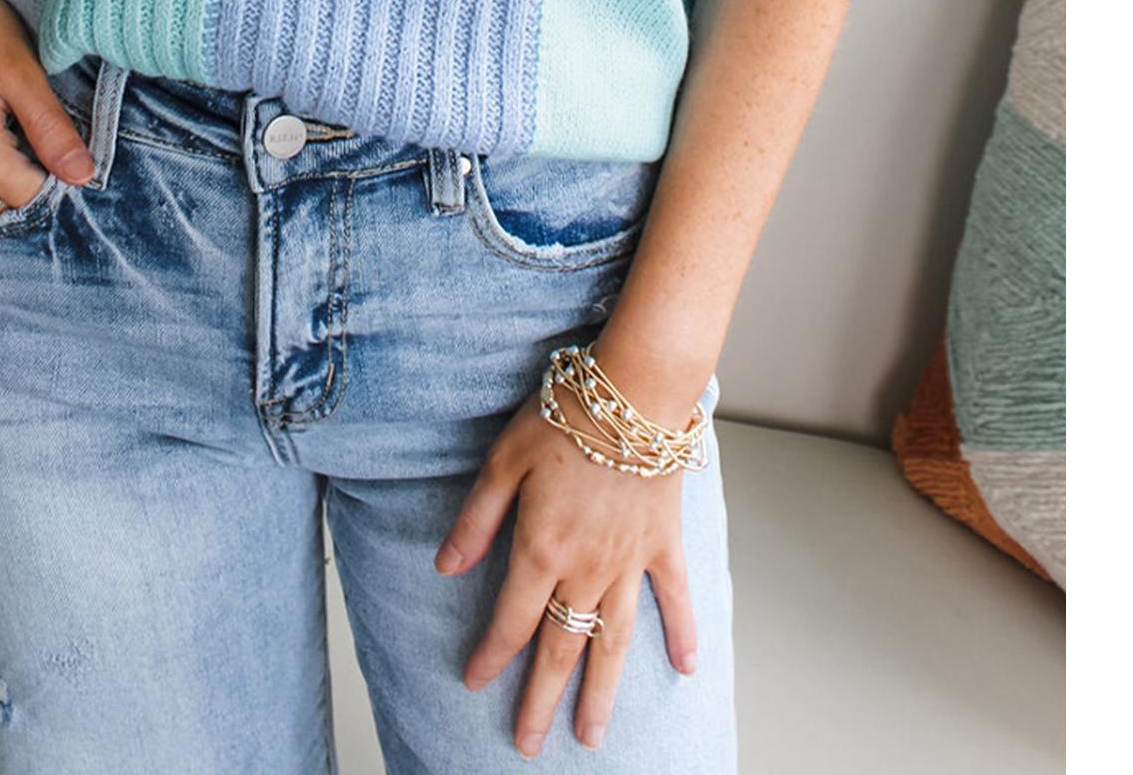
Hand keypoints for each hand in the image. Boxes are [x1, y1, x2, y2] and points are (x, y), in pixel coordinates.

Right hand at [0, 0, 96, 215]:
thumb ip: (49, 128)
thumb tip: (83, 176)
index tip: (66, 139)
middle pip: (6, 206)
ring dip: (2, 182)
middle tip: (41, 128)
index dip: (59, 175)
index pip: (33, 198)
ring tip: (13, 128)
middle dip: (31, 178)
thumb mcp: (17, 68)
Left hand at [434, 364, 705, 757]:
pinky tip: (687, 668)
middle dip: (541, 701)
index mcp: (541, 549)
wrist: (634, 392)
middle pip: (560, 648)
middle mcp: (586, 568)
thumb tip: (445, 569)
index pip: (511, 621)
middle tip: (529, 746)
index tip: (474, 683)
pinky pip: (674, 599)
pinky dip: (682, 634)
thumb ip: (476, 520)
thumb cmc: (564, 415)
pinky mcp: (664, 543)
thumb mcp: (502, 460)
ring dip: (602, 691)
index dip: (491, 656)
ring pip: (614, 641)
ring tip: (593, 735)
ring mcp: (629, 561)